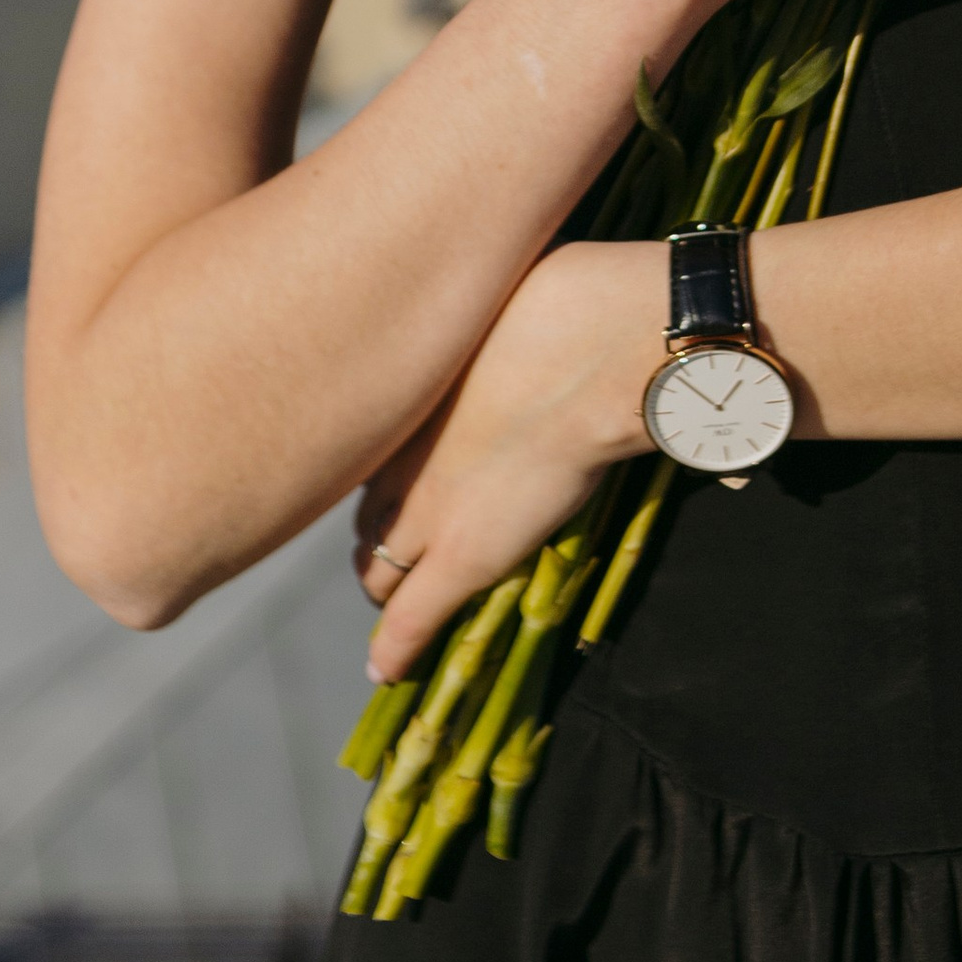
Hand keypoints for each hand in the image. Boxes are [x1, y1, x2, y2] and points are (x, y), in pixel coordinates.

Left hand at [354, 238, 657, 678]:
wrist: (600, 351)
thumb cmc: (566, 301)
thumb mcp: (498, 291)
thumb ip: (480, 323)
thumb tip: (501, 293)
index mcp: (401, 393)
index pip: (361, 456)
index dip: (382, 476)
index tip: (400, 479)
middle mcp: (396, 455)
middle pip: (363, 513)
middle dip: (378, 532)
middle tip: (401, 540)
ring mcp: (425, 511)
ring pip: (378, 569)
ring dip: (389, 583)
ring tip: (404, 595)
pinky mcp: (462, 558)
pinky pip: (412, 618)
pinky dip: (398, 650)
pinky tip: (389, 671)